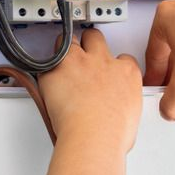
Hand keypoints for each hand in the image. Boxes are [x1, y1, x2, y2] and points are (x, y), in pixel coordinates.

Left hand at [38, 28, 141, 150]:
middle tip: (81, 59)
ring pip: (69, 40)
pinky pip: (46, 61)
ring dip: (65, 48)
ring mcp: (79, 62)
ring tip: (60, 62)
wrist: (93, 136)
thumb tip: (116, 111)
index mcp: (126, 72)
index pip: (122, 58)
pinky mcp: (56, 70)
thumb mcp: (130, 115)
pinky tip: (45, 79)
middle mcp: (103, 61)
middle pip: (95, 38)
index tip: (105, 73)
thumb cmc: (112, 133)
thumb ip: (122, 104)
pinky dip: (44, 69)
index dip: (111, 64)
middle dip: (88, 44)